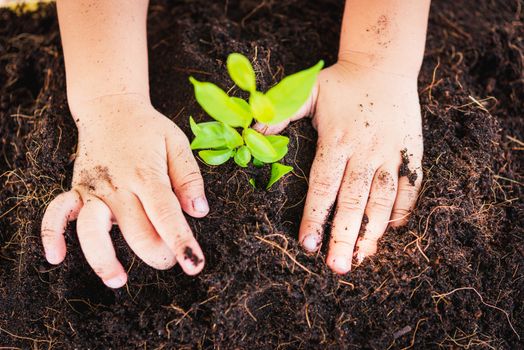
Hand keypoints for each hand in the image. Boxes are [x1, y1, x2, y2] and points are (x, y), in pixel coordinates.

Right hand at [41, 95, 208, 287]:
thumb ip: (189, 178)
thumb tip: (199, 211)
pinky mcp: (76, 190)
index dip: (182, 243)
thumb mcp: (177, 144)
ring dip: (103, 259)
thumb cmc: (148, 129)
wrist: (109, 108)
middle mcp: (117, 185)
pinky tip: (58, 257)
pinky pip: (56, 214)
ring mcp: (93, 189)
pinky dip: (52, 236)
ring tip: (118, 279)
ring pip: (92, 231)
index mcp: (146, 174)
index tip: (194, 265)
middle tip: (171, 257)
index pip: (166, 216)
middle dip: (157, 254)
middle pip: (135, 232)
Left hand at [257, 61, 422, 273]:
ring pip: (383, 198)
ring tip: (362, 258)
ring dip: (373, 230)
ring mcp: (391, 153)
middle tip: (337, 267)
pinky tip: (391, 231)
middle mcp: (365, 150)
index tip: (308, 244)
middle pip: (353, 199)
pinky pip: (411, 186)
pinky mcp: (411, 152)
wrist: (383, 64)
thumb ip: (279, 114)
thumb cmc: (340, 84)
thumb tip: (250, 133)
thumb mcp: (306, 92)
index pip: (323, 185)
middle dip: (344, 235)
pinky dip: (403, 209)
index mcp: (337, 139)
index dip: (315, 216)